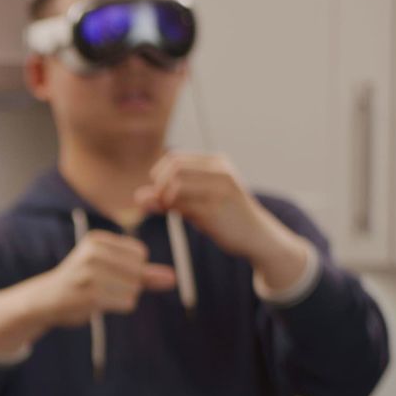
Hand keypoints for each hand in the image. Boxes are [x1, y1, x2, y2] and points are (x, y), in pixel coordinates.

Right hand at [37, 230, 178, 327]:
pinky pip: (127, 303)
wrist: (45, 301)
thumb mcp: (109, 270)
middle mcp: (93, 253)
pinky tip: (96, 304)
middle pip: (139, 272)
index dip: (131, 270)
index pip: (140, 254)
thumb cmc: (80, 283)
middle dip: (128, 285)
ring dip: (121, 298)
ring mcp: (90, 274)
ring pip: (134, 289)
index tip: (106, 273)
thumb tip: (172, 277)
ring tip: (97, 295)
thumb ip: (143, 273)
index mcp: (96, 240)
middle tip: (101, 287)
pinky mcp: (91, 295)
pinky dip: (117, 307)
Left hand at [134, 152, 310, 286]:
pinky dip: (174, 211)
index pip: (174, 158)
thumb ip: (169, 197)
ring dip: (164, 199)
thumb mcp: (197, 202)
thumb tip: (138, 197)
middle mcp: (220, 171)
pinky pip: (183, 205)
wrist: (257, 236)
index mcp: (217, 163)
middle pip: (173, 168)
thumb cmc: (224, 217)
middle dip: (159, 186)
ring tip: (170, 210)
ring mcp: (219, 189)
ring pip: (176, 185)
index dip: (158, 175)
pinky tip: (182, 218)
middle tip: (161, 203)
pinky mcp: (216, 209)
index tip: (160, 193)